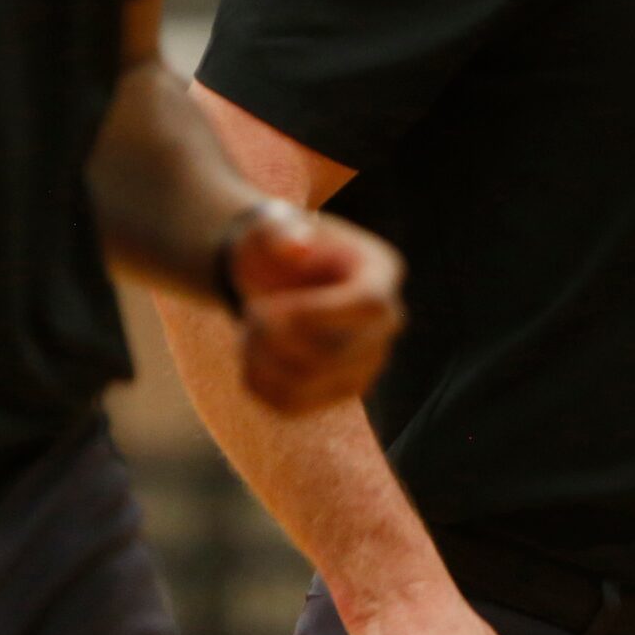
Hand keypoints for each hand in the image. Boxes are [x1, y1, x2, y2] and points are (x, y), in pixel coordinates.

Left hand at [229, 204, 404, 413]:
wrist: (274, 275)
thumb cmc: (276, 245)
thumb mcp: (270, 227)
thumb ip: (278, 230)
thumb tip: (297, 247)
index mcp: (380, 273)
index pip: (371, 306)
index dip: (317, 313)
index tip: (271, 306)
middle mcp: (385, 325)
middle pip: (334, 355)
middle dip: (274, 337)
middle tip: (249, 310)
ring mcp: (365, 364)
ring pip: (307, 387)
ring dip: (259, 359)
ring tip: (249, 328)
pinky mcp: (336, 393)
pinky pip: (290, 406)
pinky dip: (256, 382)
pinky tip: (251, 353)